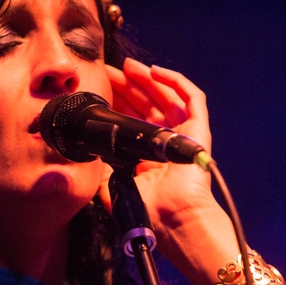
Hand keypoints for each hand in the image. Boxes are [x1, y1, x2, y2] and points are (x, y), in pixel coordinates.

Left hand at [102, 57, 218, 222]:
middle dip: (128, 86)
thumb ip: (101, 173)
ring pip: (165, 96)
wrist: (173, 218)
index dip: (117, 102)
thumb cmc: (149, 210)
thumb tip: (86, 159)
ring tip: (127, 66)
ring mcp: (184, 134)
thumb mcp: (113, 187)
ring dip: (146, 78)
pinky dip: (174, 81)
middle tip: (109, 71)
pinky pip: (192, 97)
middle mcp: (166, 142)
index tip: (100, 89)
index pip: (132, 119)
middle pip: (147, 104)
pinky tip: (154, 71)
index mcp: (147, 154)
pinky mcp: (198, 130)